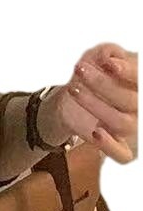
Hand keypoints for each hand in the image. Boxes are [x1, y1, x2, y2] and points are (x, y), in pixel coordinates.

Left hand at [54, 43, 137, 163]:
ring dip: (96, 106)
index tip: (108, 63)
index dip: (128, 71)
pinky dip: (109, 145)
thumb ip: (107, 54)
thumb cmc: (96, 78)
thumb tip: (108, 55)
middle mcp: (141, 108)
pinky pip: (122, 155)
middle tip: (80, 70)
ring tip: (74, 89)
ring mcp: (134, 130)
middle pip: (130, 99)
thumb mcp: (100, 59)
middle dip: (103, 84)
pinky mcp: (123, 151)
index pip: (141, 79)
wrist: (75, 102)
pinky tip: (95, 132)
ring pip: (121, 122)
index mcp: (140, 85)